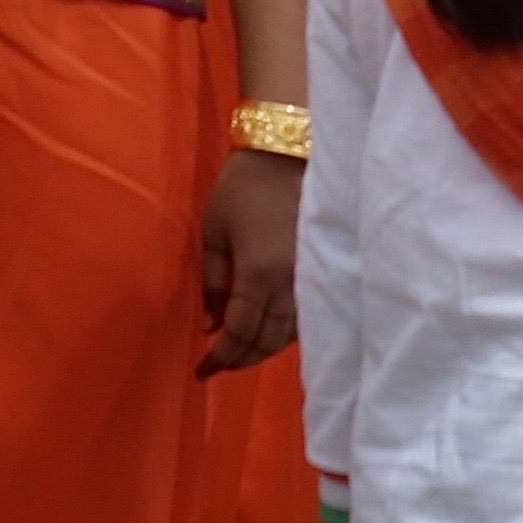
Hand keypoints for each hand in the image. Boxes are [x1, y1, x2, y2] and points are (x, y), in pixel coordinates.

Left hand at [197, 147, 301, 369]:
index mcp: (258, 277)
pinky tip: (269, 329)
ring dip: (263, 348)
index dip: (220, 359)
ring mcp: (311, 278)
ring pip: (289, 334)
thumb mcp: (213, 232)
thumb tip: (210, 326)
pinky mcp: (321, 269)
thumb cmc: (242, 187)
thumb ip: (212, 283)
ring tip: (241, 350)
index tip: (201, 371)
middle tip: (218, 364)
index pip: (240, 335)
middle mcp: (290, 286)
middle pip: (267, 342)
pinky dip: (283, 332)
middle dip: (241, 359)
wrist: (287, 151)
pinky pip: (304, 317)